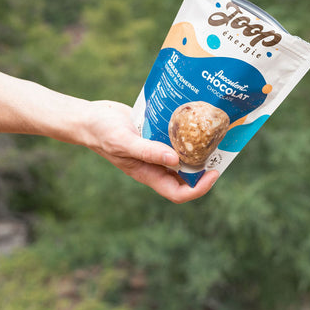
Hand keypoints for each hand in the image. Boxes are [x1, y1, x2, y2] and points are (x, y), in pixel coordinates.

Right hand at [84, 100, 218, 203]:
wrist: (90, 117)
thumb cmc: (102, 132)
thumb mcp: (124, 142)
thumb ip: (148, 151)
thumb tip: (175, 161)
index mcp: (148, 174)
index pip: (178, 193)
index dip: (199, 189)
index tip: (213, 173)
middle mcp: (155, 165)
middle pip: (186, 176)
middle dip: (204, 168)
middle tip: (220, 150)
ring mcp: (156, 150)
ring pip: (183, 157)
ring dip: (198, 149)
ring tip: (213, 134)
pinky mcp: (155, 134)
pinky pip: (175, 139)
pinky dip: (186, 133)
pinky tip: (194, 119)